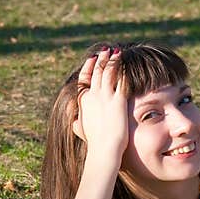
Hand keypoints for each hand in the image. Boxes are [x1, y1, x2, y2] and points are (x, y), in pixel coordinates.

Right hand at [73, 47, 128, 166]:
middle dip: (101, 59)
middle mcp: (93, 96)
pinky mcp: (118, 101)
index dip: (88, 67)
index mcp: (84, 101)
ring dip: (111, 60)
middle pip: (96, 72)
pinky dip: (121, 69)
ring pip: (108, 72)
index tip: (92, 58)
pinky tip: (125, 62)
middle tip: (106, 50)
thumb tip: (74, 122)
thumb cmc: (94, 143)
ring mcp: (105, 97)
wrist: (104, 149)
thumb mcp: (82, 129)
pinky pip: (120, 80)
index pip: (84, 79)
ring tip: (116, 51)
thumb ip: (78, 123)